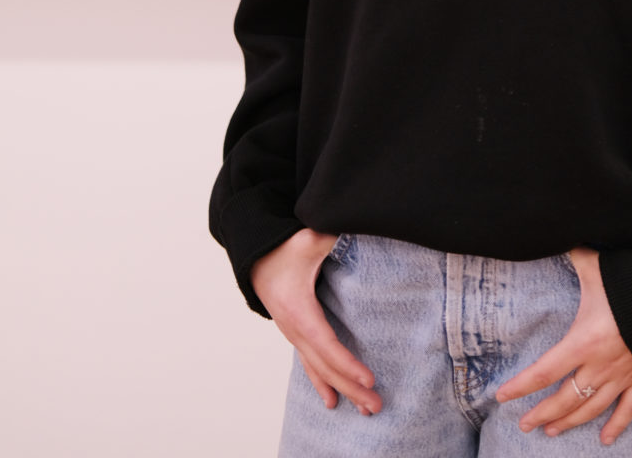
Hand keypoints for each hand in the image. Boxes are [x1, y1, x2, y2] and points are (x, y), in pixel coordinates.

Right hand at [250, 229, 380, 415]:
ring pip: (319, 370)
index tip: (368, 378)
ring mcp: (294, 334)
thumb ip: (331, 234)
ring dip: (342, 390)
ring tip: (365, 410)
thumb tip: (358, 222)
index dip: (347, 364)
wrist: (255, 256)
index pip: (327, 344)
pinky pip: (310, 365)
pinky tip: (332, 401)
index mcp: (299, 310)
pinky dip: (322, 383)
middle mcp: (294, 329)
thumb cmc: (284, 248)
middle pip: (325, 365)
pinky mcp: (296, 333)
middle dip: (351, 387)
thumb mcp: (308, 239)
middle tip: (376, 405)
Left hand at [495, 246, 631, 444]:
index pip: (544, 371)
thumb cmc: (631, 281)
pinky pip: (628, 410)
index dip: (521, 386)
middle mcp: (600, 365)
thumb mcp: (596, 267)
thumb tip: (554, 236)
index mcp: (584, 341)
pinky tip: (605, 440)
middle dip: (542, 413)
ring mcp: (622, 376)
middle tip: (524, 425)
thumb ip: (573, 256)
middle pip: (565, 398)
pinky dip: (617, 426)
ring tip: (551, 431)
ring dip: (570, 422)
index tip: (502, 397)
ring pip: (591, 409)